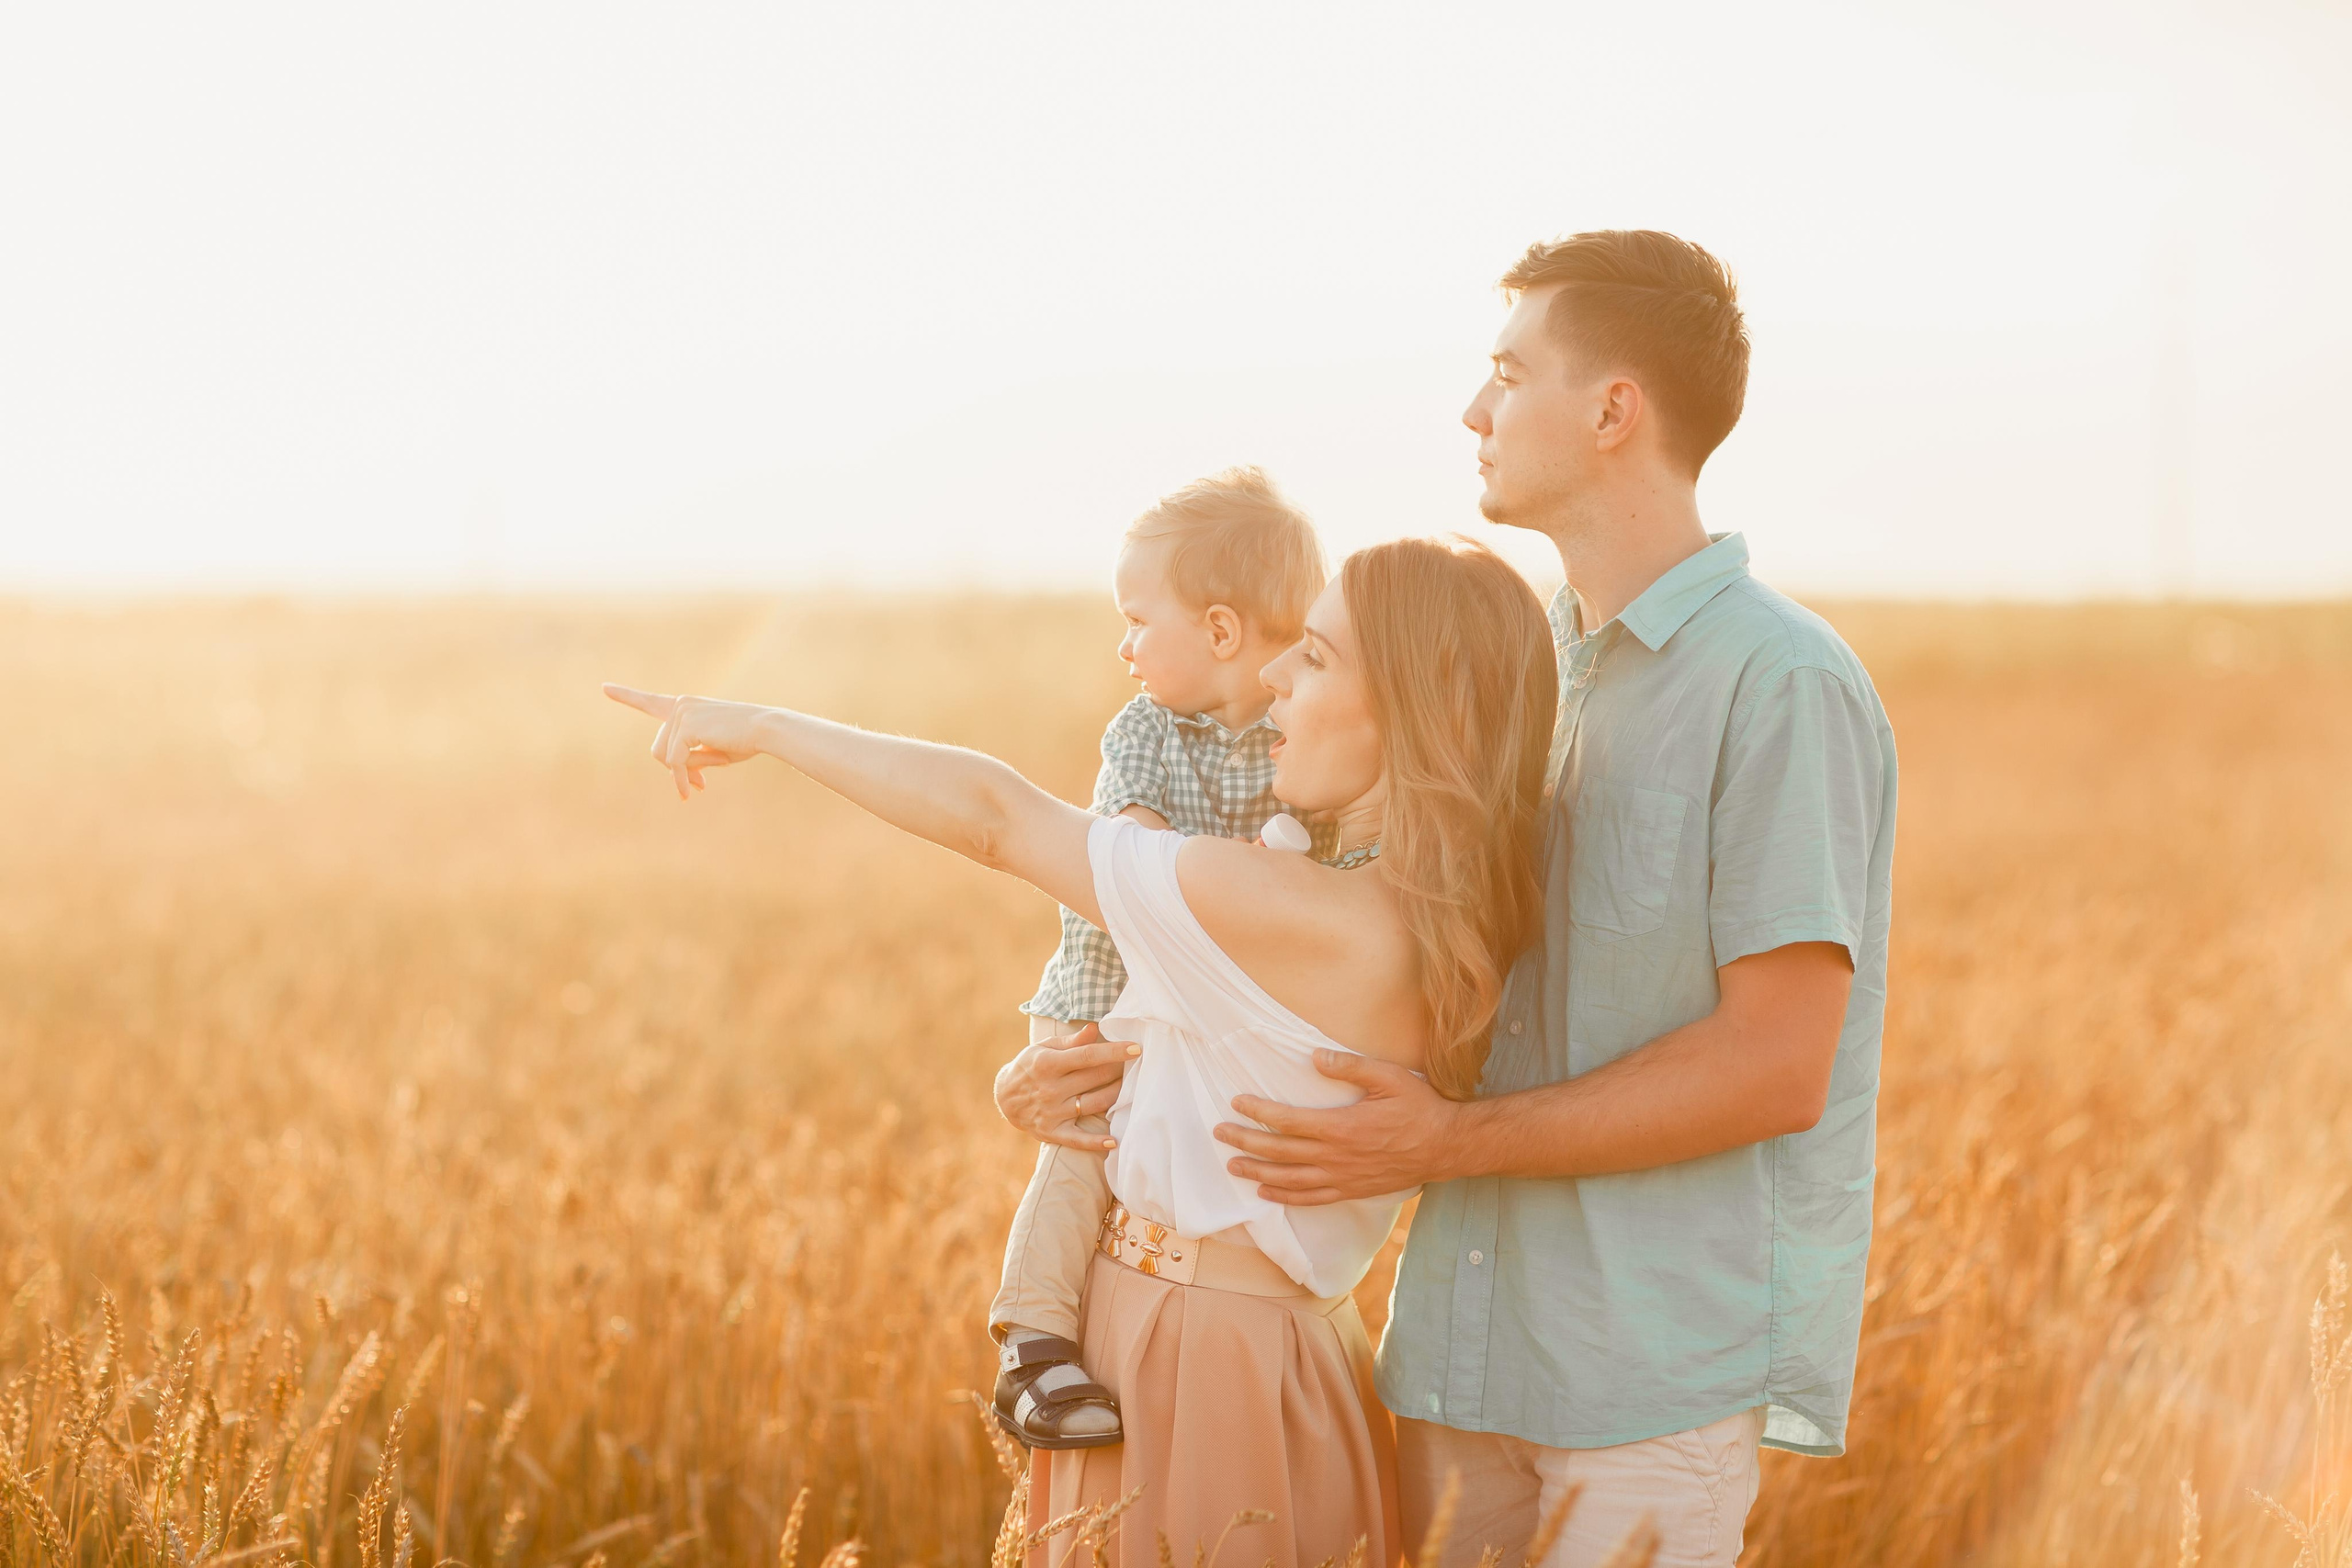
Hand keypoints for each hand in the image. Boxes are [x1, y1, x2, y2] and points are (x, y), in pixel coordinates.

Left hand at [604, 685, 768, 798]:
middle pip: (658, 749)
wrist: (766, 729)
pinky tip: (698, 787)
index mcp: (686, 707)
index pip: (651, 702)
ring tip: (705, 782)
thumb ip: (690, 758)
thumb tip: (677, 777)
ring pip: (665, 757)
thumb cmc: (745, 740)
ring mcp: (681, 713)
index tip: (604, 688)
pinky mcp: (685, 726)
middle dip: (676, 771)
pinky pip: (675, 761)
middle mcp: (680, 705)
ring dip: (685, 774)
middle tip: (698, 788)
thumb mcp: (713, 751)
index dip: (627, 696)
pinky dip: (684, 778)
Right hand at [994, 1023, 1136, 1151]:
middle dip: (1120, 1070)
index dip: (1114, 1052)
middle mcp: (1050, 1089)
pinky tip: (1114, 1141)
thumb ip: (1071, 1042)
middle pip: (1096, 1078)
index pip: (1088, 1056)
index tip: (1137, 1048)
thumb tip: (1094, 1028)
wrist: (1003, 1097)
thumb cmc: (1029, 1067)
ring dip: (1118, 1096)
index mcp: (1048, 1064)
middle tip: (1137, 1065)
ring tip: (1132, 1087)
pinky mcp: (1052, 1132)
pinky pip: (1078, 1139)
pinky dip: (1096, 1143)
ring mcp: (1052, 1112)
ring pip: (1095, 1104)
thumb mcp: (1043, 1049)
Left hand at [1216, 1049, 1466, 1204]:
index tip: (1236, 1102)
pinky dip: (1286, 1197)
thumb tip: (1314, 1056)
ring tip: (1234, 1165)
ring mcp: (1342, 1178)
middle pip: (1280, 1152)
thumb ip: (1350, 1066)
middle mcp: (1336, 1157)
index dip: (1258, 1112)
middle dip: (1246, 1142)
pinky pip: (1311, 1198)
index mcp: (1340, 1127)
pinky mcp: (1351, 1190)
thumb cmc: (1418, 1107)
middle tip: (1219, 1134)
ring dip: (1258, 1172)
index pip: (1287, 1121)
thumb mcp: (1388, 1077)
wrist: (1445, 1146)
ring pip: (1290, 1180)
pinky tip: (1267, 1193)